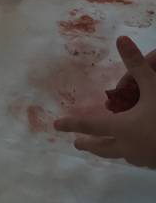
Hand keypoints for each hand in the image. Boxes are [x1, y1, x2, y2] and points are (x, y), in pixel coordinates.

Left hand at [55, 36, 155, 167]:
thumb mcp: (153, 86)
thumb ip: (136, 64)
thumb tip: (121, 39)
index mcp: (122, 128)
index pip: (90, 126)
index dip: (72, 124)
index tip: (56, 126)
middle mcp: (128, 146)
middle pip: (102, 147)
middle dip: (89, 143)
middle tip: (77, 142)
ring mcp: (142, 158)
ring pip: (119, 155)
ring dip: (109, 150)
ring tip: (105, 146)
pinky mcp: (155, 163)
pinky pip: (136, 158)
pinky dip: (129, 152)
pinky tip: (134, 149)